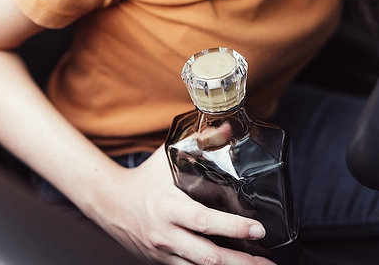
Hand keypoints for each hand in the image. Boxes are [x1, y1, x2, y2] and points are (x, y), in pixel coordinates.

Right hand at [84, 147, 274, 264]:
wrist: (111, 204)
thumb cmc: (144, 179)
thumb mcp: (168, 156)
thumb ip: (200, 141)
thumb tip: (228, 128)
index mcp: (169, 206)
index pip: (204, 221)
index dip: (232, 228)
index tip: (257, 230)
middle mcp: (167, 234)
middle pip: (207, 256)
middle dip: (241, 262)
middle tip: (267, 263)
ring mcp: (164, 252)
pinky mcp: (163, 263)